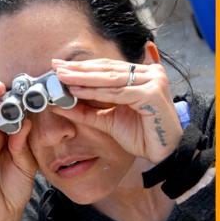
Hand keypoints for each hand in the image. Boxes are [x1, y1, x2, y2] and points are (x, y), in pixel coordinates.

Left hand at [52, 58, 182, 163]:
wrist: (163, 153)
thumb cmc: (140, 135)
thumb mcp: (108, 119)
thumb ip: (86, 110)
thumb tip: (60, 104)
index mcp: (141, 74)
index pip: (107, 67)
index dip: (83, 67)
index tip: (60, 66)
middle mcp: (149, 73)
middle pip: (107, 69)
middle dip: (79, 69)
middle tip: (56, 66)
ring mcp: (153, 81)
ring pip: (110, 78)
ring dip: (83, 77)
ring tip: (62, 76)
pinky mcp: (152, 93)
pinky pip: (117, 92)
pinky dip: (95, 91)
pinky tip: (77, 90)